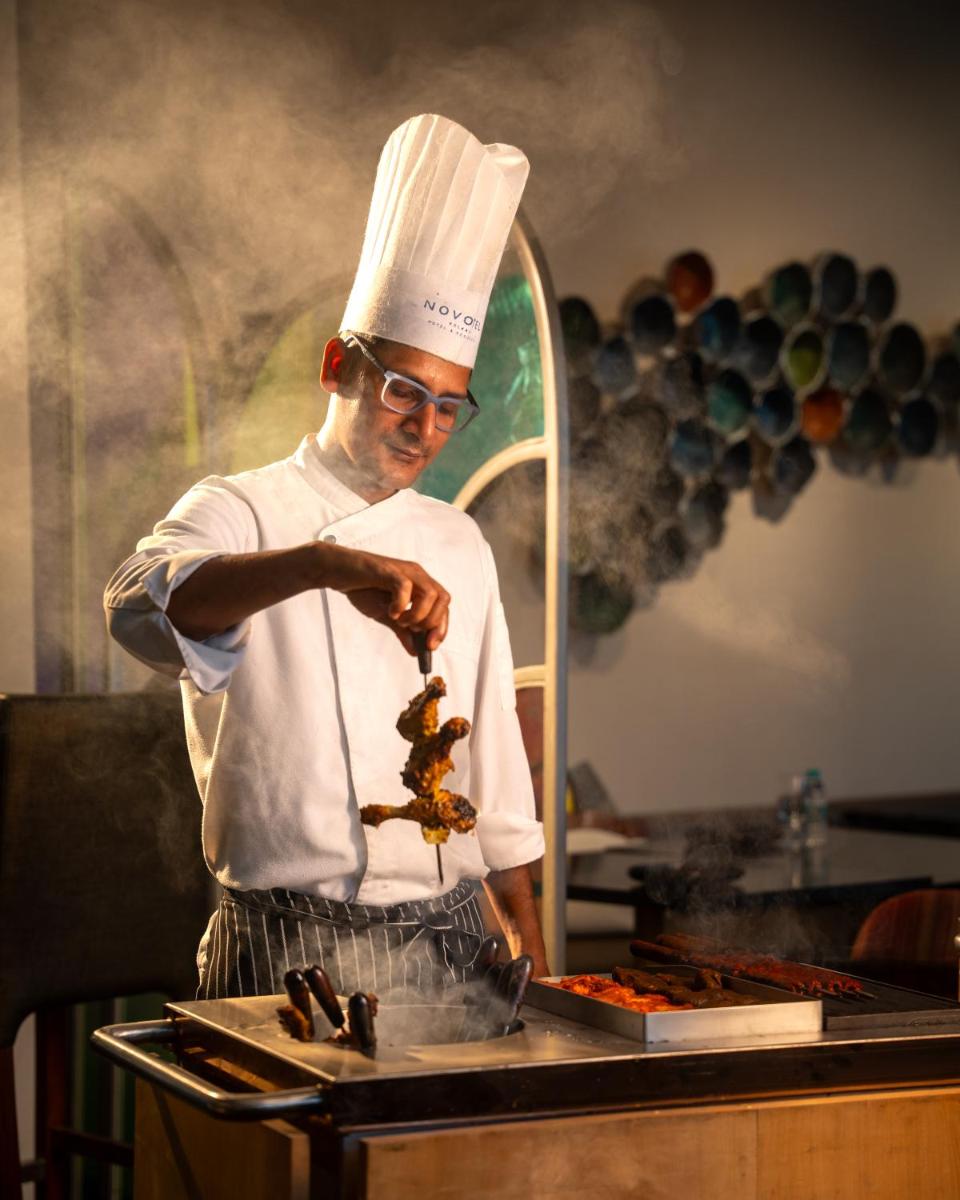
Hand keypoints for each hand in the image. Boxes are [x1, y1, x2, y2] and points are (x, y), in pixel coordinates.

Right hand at [315, 543, 449, 653]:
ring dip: (418, 614)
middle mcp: (417, 575)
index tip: (430, 646)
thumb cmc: (362, 588)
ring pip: (430, 593)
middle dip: (432, 622)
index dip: (441, 628)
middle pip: (443, 599)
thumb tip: (416, 651)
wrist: (337, 572)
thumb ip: (403, 631)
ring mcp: (404, 571)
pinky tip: (390, 612)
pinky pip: (405, 586)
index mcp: (420, 585)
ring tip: (399, 621)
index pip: (443, 606)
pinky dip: (401, 604)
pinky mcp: (388, 570)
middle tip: (413, 632)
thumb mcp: (386, 615)